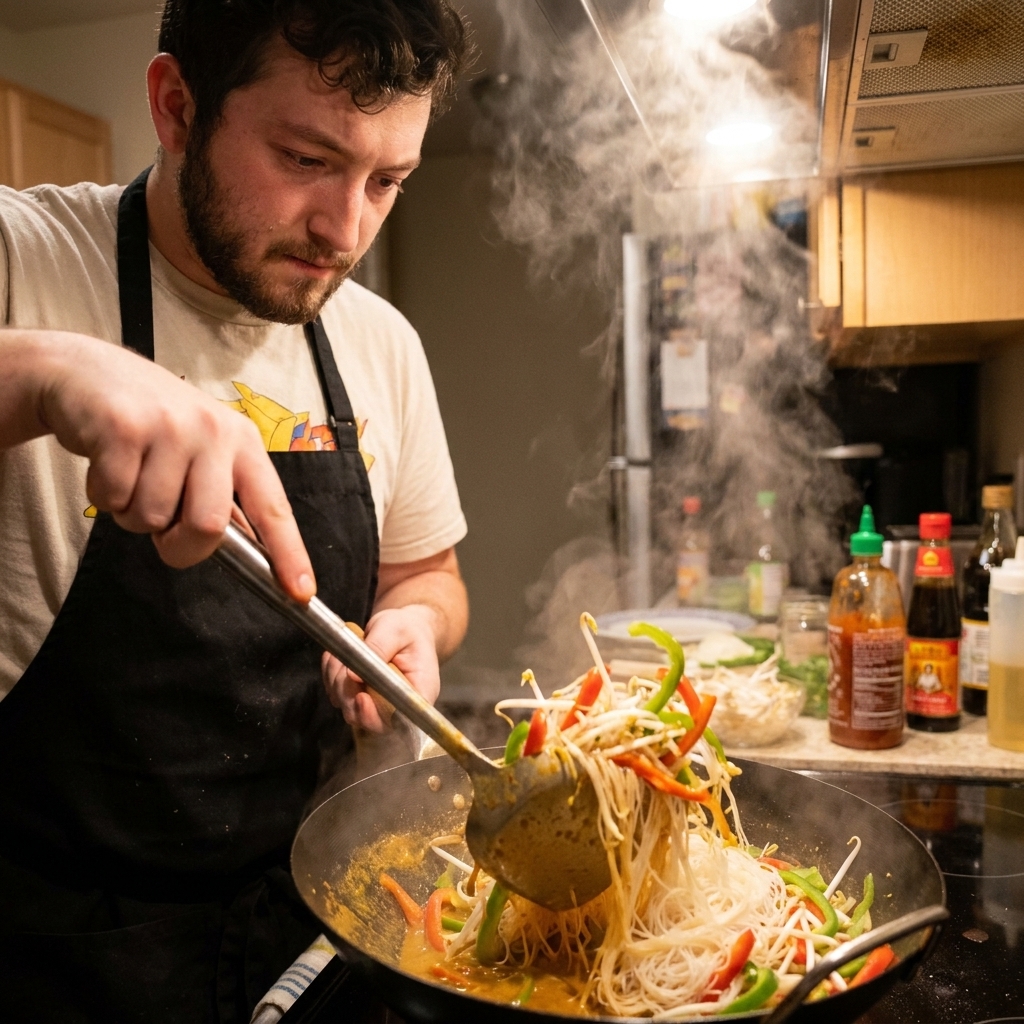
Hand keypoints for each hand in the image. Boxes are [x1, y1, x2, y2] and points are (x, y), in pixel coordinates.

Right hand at [10, 331, 314, 600]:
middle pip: (207, 526)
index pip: (272, 506)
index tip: (300, 592)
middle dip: (178, 544)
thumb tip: (250, 553)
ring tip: (131, 475)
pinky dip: (103, 496)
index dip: (288, 553)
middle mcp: (213, 430)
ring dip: (132, 513)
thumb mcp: (200, 448)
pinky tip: (107, 463)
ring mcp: (169, 426)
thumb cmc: (150, 423)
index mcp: (241, 441)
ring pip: (151, 517)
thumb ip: (221, 496)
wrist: (86, 373)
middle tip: (161, 524)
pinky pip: (112, 498)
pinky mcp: (122, 427)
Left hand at [322, 605, 440, 731]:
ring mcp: (376, 705)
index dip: (376, 716)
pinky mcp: (359, 698)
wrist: (402, 628)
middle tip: (346, 664)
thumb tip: (354, 674)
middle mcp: (398, 706)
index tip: (361, 697)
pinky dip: (331, 676)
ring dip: (337, 681)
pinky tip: (339, 657)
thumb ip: (379, 648)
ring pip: (348, 707)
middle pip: (368, 719)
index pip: (399, 719)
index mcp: (419, 693)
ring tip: (344, 653)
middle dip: (349, 693)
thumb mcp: (395, 629)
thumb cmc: (406, 629)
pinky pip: (337, 696)